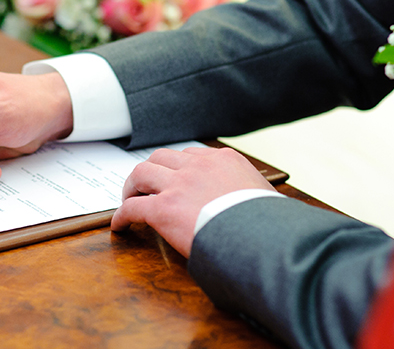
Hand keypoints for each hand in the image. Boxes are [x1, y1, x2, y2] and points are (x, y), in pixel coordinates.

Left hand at [111, 146, 274, 257]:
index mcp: (225, 161)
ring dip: (131, 186)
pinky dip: (122, 215)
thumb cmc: (272, 224)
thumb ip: (252, 195)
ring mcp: (179, 185)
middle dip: (151, 171)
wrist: (265, 237)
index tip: (175, 178)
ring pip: (141, 173)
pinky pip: (133, 207)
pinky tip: (120, 226)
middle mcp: (198, 167)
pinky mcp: (164, 208)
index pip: (192, 156)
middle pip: (162, 158)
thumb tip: (259, 209)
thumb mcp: (266, 197)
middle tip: (145, 186)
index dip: (178, 168)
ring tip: (128, 199)